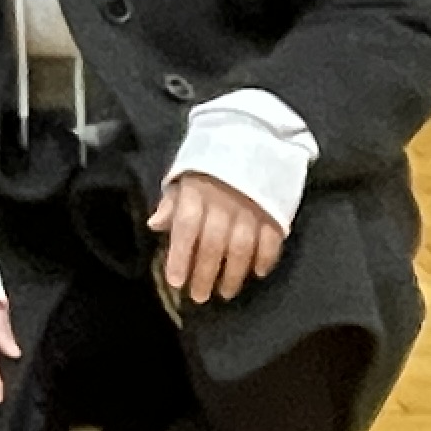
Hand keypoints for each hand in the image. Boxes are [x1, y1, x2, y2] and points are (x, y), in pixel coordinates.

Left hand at [152, 169, 287, 305]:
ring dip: (233, 274)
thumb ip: (171, 201)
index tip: (175, 281)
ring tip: (225, 292)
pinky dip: (266, 259)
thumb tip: (154, 224)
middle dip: (204, 274)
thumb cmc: (212, 161)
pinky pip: (272, 241)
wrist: (254, 133)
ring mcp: (252, 207)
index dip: (179, 256)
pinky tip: (258, 273)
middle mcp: (223, 201)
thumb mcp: (184, 173)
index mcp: (197, 191)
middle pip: (212, 244)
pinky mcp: (276, 210)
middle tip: (199, 297)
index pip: (185, 228)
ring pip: (241, 248)